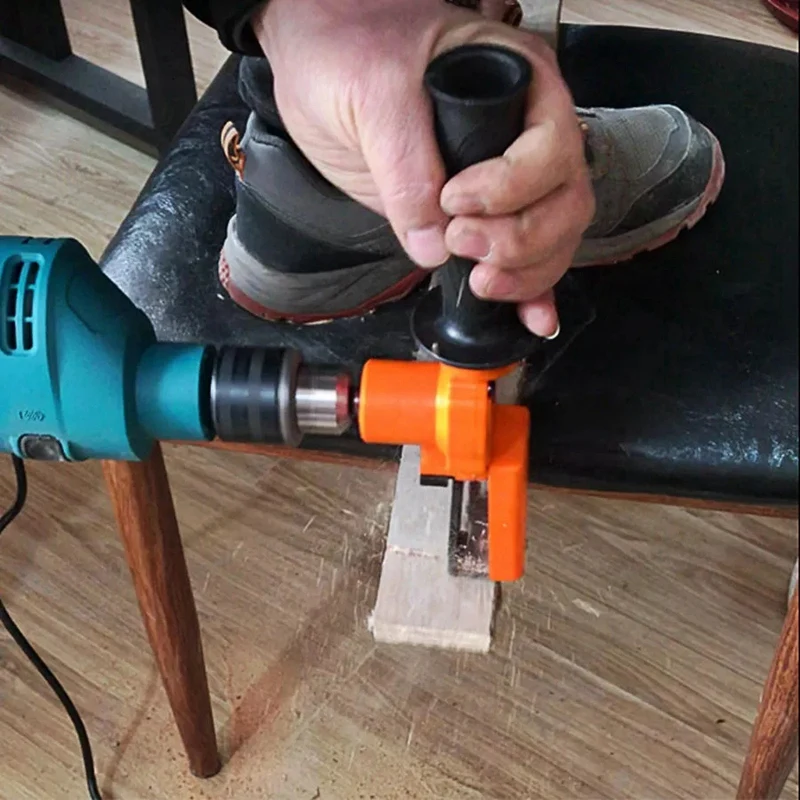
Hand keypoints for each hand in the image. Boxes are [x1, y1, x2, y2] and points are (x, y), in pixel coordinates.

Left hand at [252, 0, 593, 336]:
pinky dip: (532, 291)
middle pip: (566, 202)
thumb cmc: (353, 47)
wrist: (322, 61)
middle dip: (521, 238)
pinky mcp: (482, 216)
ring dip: (527, 272)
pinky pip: (527, 257)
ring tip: (480, 281)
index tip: (452, 200)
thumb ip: (405, 164)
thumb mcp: (374, 92)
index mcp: (519, 85)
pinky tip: (531, 316)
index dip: (510, 189)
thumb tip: (432, 242)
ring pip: (555, 236)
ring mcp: (508, 180)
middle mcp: (525, 134)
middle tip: (461, 243)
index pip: (550, 151)